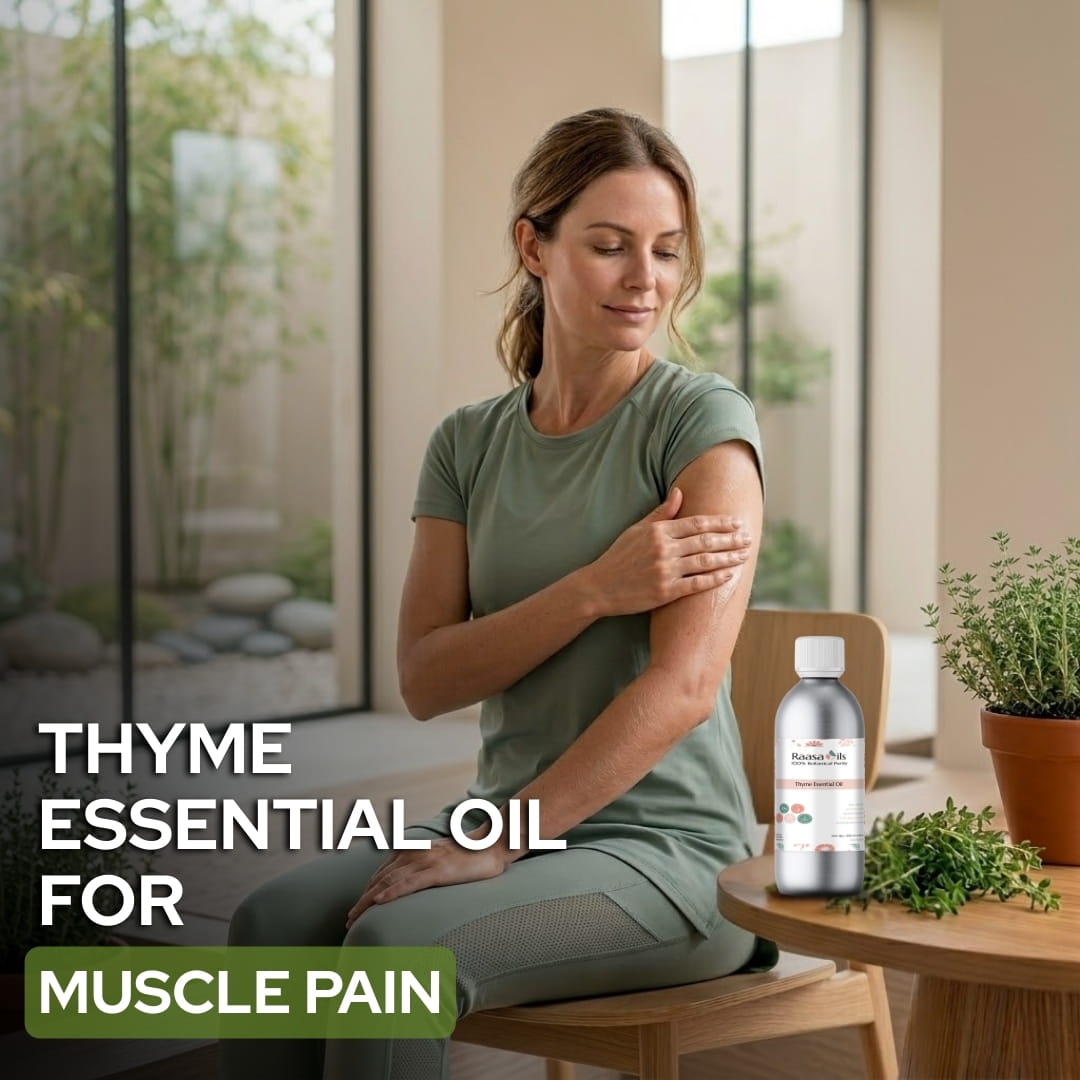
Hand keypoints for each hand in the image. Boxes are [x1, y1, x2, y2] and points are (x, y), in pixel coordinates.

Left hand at [345, 836, 510, 929]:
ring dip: (368, 901)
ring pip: (389, 882)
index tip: (356, 909)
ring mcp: (425, 861)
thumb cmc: (469, 856)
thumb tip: (414, 885)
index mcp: (413, 852)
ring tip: (354, 917)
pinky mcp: (438, 870)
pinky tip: (379, 902)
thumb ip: (424, 869)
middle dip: (361, 901)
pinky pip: (410, 883)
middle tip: (347, 920)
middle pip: (380, 879)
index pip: (382, 874)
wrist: (492, 845)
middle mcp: (414, 854)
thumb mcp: (440, 861)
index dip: (366, 892)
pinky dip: (392, 892)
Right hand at [582, 487, 751, 616]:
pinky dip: (714, 579)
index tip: (737, 521)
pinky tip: (728, 575)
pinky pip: (696, 584)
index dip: (720, 522)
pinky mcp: (665, 592)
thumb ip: (660, 513)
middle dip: (730, 539)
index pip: (696, 523)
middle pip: (705, 541)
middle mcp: (663, 549)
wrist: (599, 586)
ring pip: (705, 562)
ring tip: (744, 555)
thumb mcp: (636, 530)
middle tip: (749, 538)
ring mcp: (665, 571)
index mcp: (658, 531)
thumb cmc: (618, 557)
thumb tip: (680, 492)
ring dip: (728, 558)